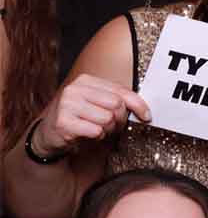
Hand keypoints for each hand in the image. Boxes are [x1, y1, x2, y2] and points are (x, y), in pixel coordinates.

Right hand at [35, 74, 150, 156]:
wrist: (49, 134)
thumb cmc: (79, 118)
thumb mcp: (98, 104)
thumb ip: (118, 101)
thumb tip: (145, 110)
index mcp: (86, 80)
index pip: (120, 91)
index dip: (138, 104)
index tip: (147, 116)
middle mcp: (75, 89)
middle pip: (116, 105)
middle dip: (119, 119)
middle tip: (112, 125)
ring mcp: (67, 104)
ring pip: (107, 119)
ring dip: (107, 129)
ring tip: (97, 129)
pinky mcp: (63, 122)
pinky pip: (96, 131)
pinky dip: (97, 136)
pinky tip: (88, 134)